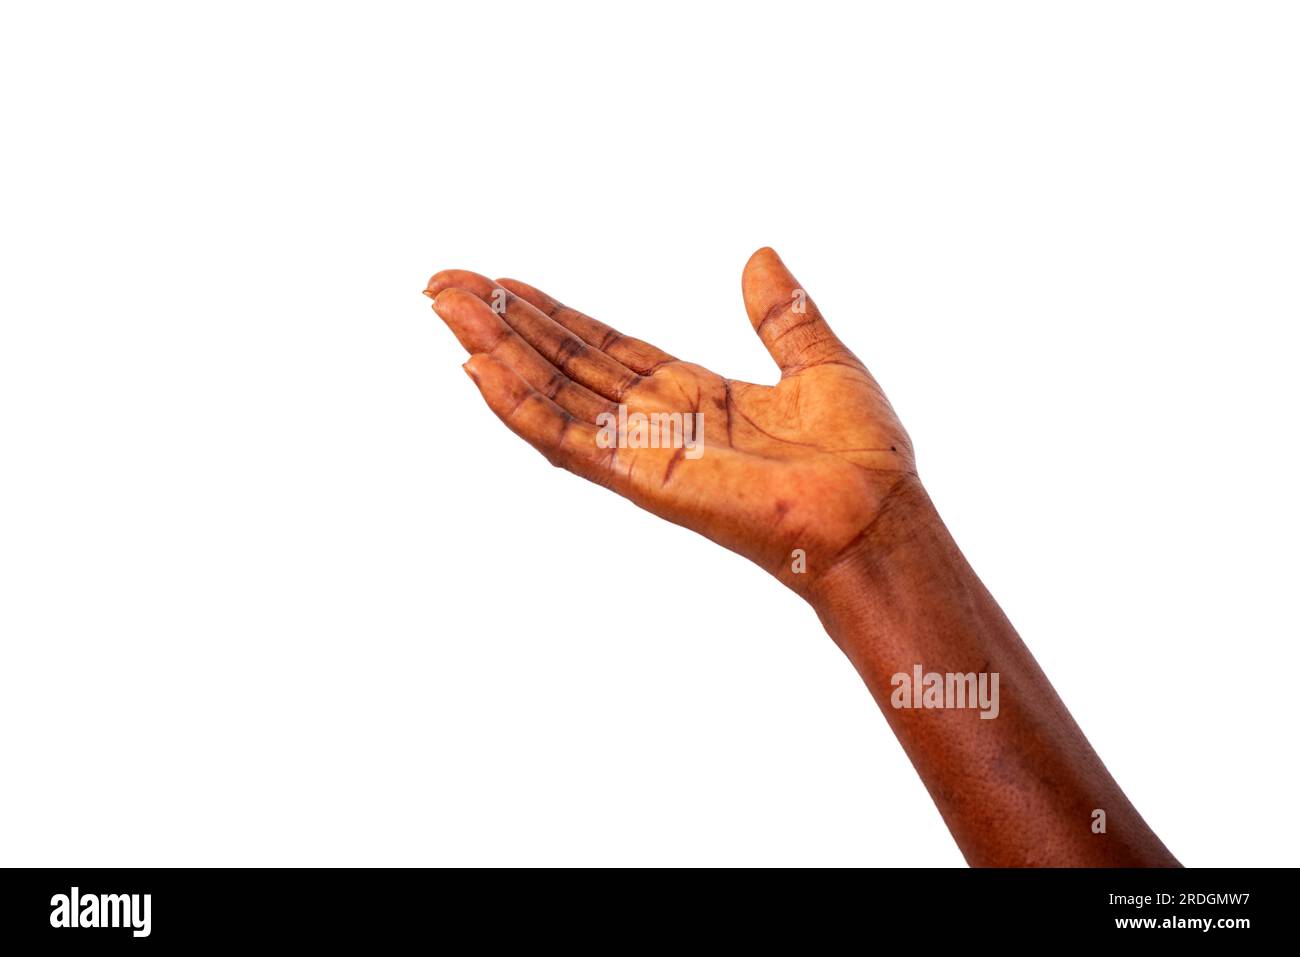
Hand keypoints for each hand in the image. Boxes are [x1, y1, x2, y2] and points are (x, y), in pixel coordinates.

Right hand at [426, 248, 916, 595]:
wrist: (877, 516)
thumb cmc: (860, 457)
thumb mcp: (820, 362)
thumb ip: (782, 315)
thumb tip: (759, 257)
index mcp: (693, 394)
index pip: (604, 347)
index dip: (553, 314)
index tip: (505, 280)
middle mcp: (657, 421)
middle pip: (562, 365)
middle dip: (504, 323)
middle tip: (444, 283)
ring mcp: (643, 451)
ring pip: (550, 395)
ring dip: (496, 352)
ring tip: (446, 307)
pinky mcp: (642, 477)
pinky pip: (567, 440)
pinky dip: (519, 408)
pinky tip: (477, 371)